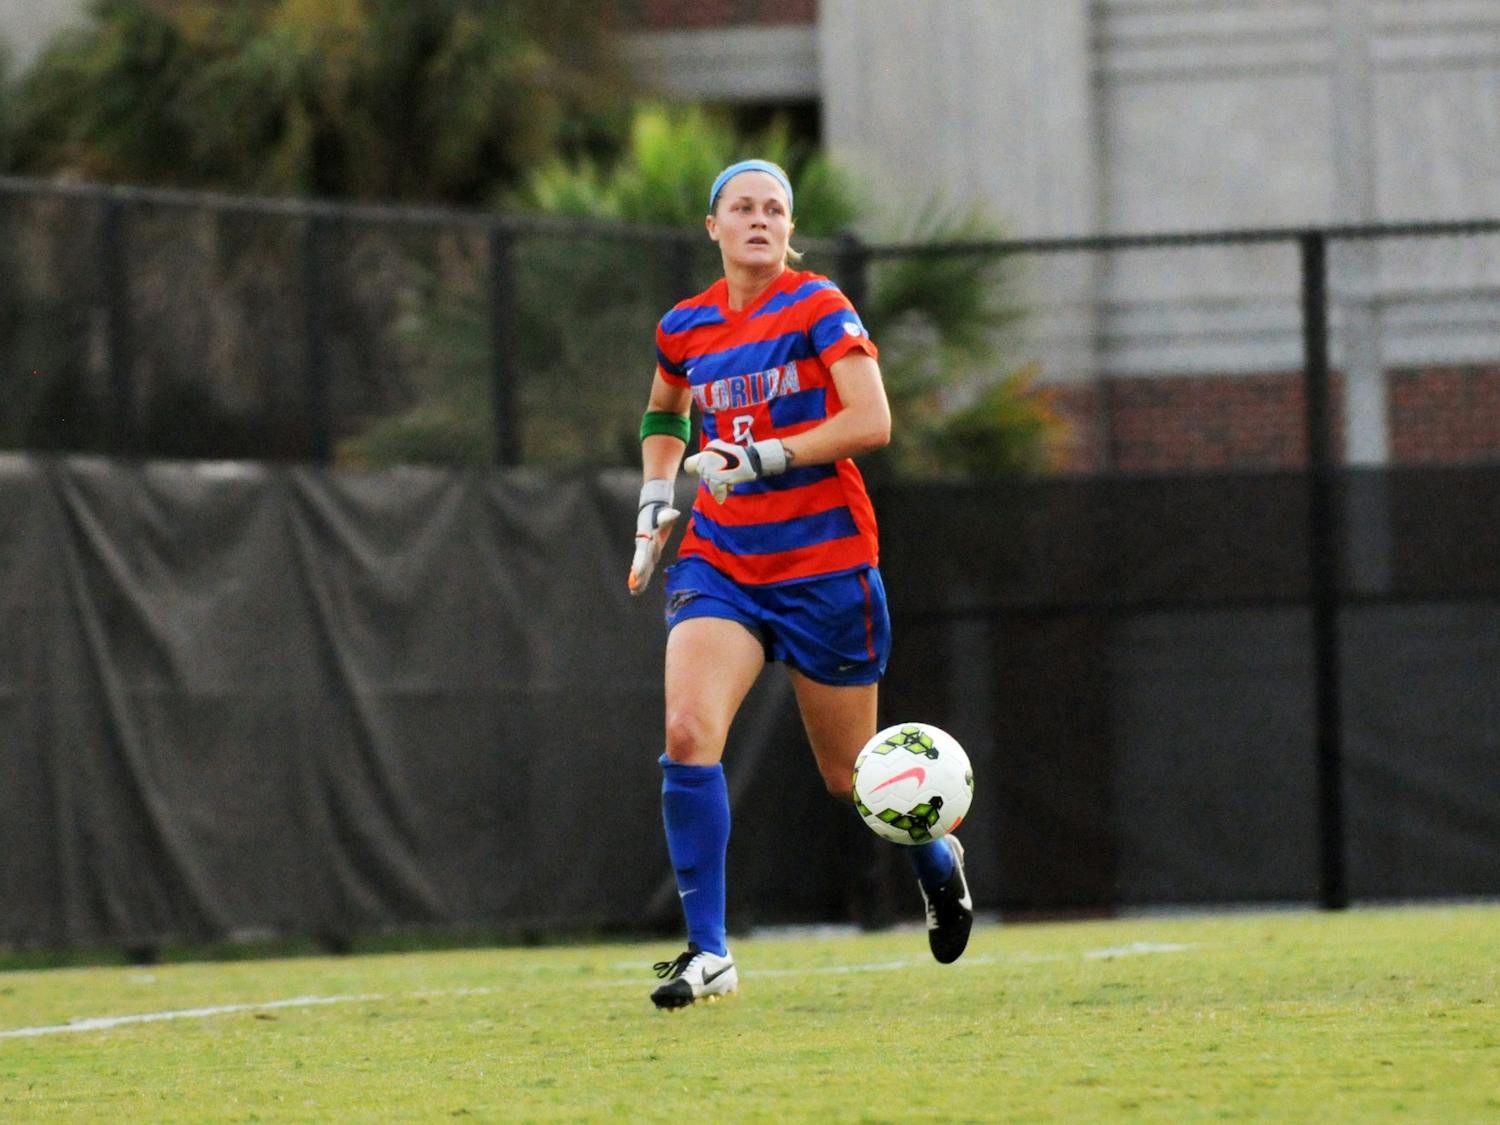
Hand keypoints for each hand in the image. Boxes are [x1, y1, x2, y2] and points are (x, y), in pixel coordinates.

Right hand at [628, 479, 679, 595]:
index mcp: (646, 538)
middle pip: (641, 563)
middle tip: (634, 588)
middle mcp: (644, 546)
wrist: (653, 512)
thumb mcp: (664, 513)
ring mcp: (646, 551)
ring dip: (639, 580)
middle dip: (638, 576)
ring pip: (642, 568)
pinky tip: (637, 589)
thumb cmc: (659, 513)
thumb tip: (675, 513)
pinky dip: (642, 578)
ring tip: (634, 592)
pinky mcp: (649, 554)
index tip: (637, 573)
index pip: (642, 552)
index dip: (640, 563)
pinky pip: (646, 568)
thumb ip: (667, 516)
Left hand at [683, 438, 787, 502]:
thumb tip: (708, 480)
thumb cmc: (742, 459)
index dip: (701, 472)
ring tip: (731, 482)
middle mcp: (707, 455)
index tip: (712, 474)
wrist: (754, 459)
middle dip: (713, 480)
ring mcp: (711, 466)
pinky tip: (731, 487)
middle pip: (703, 475)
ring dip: (719, 486)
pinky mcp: (716, 476)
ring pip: (709, 483)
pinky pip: (716, 489)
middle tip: (727, 479)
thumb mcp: (725, 455)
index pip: (693, 465)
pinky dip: (722, 492)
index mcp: (709, 447)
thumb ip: (714, 463)